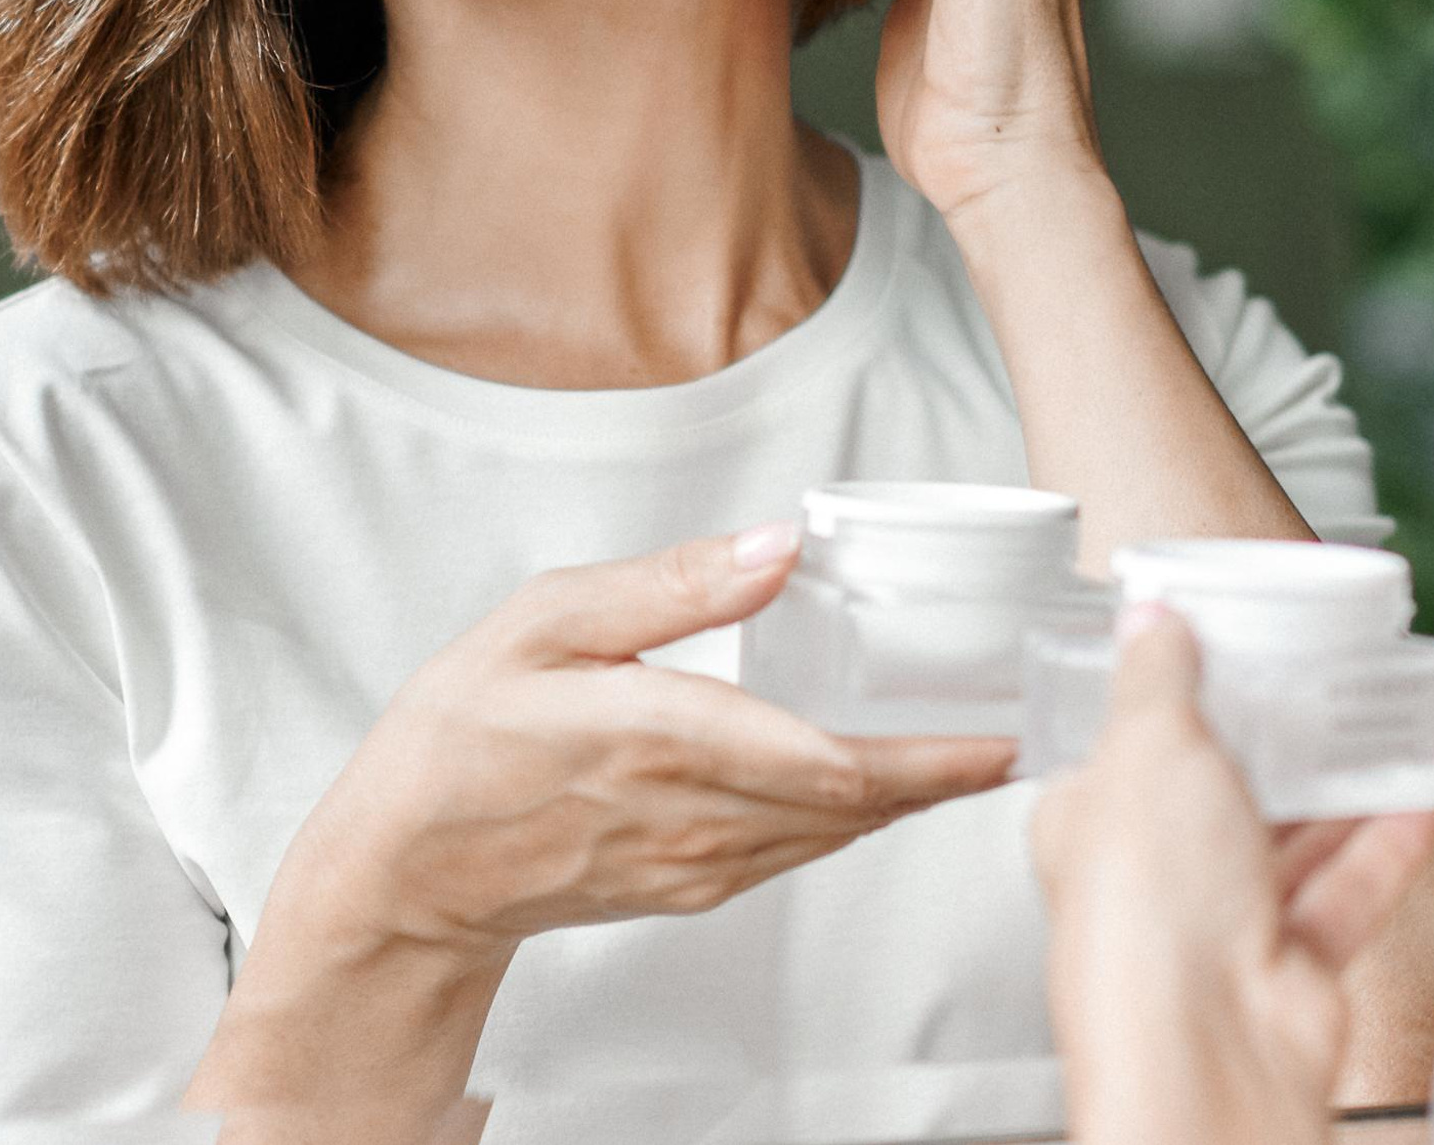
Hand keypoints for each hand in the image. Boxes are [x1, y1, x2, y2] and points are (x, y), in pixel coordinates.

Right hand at [283, 523, 1016, 954]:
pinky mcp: (690, 886)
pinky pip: (796, 853)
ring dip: (913, 798)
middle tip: (1030, 726)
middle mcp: (695, 815)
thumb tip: (777, 547)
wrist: (403, 869)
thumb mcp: (547, 620)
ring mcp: (696, 863)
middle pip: (856, 806)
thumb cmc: (461, 736)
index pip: (830, 761)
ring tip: (982, 747)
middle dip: (949, 773)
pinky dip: (856, 818)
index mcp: (664, 739)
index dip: (930, 756)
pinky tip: (884, 783)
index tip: (1002, 729)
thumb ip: (672, 584)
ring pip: (835, 836)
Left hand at [1031, 607, 1433, 1144]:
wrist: (1208, 1050)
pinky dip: (1381, 849)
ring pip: (1287, 843)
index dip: (1166, 696)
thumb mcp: (1147, 748)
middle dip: (1265, 742)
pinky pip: (1344, 895)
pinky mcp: (1291, 969)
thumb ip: (1156, 678)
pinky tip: (1415, 803)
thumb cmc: (1147, 912)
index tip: (1216, 649)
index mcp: (1090, 820)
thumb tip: (1149, 622)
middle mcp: (1153, 879)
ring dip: (1335, 790)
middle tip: (1312, 680)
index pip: (1123, 746)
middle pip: (1214, 794)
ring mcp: (1223, 929)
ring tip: (1377, 727)